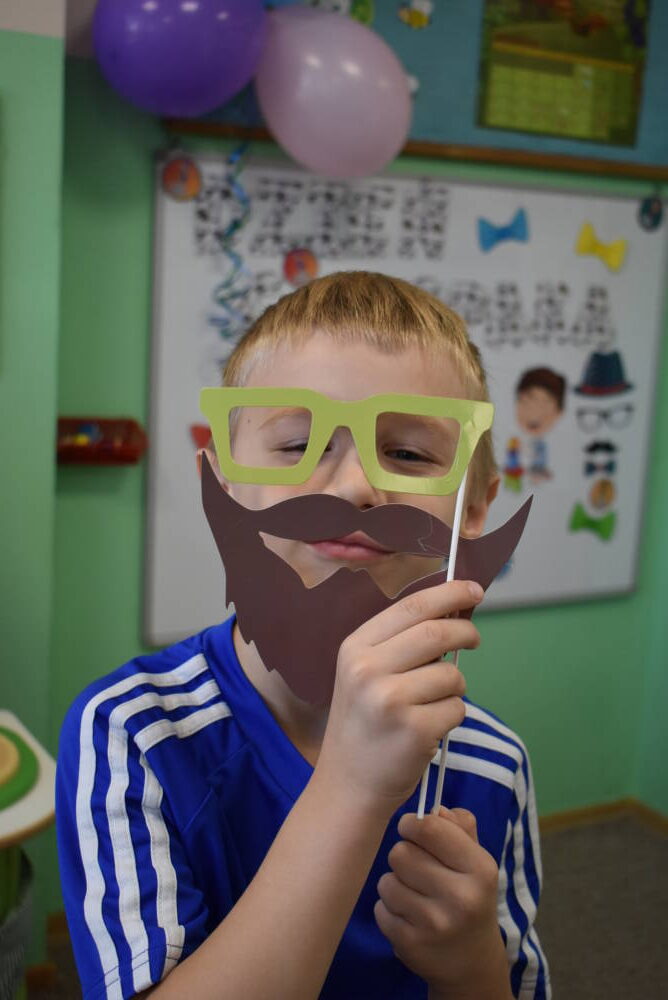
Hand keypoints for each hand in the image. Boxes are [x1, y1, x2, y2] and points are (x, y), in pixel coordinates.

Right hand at [316, 580, 481, 811]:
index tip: (473, 589)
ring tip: (431, 705)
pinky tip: (429, 729)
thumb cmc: (364, 724)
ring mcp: (390, 700)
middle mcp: (368, 669)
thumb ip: (400, 643)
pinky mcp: (414, 730)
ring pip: (452, 674)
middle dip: (465, 632)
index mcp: (355, 647)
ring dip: (455, 687)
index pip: (411, 606)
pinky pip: (457, 708)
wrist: (348, 785)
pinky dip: (452, 716)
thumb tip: (453, 612)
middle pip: (437, 632)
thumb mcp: (364, 674)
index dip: (449, 593)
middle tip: (475, 639)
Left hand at [375, 808, 511, 998]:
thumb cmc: (471, 898)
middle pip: (400, 853)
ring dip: (395, 883)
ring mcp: (434, 924)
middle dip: (404, 855)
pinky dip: (389, 910)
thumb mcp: (477, 861)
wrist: (473, 963)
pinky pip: (380, 909)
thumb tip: (435, 809)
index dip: (412, 824)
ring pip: (387, 881)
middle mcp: (460, 897)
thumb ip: (460, 828)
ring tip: (413, 894)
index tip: (411, 830)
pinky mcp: (411, 945)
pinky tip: (408, 917)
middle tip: (416, 868)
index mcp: (479, 869)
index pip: (429, 828)